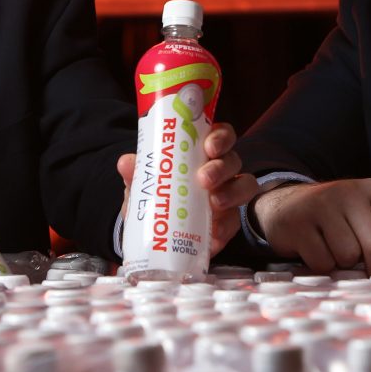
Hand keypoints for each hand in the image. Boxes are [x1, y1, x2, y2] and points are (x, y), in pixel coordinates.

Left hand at [116, 123, 257, 255]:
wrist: (152, 236)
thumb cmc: (153, 198)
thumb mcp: (142, 186)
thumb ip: (136, 174)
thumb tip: (125, 163)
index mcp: (200, 154)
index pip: (220, 136)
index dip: (220, 137)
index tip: (209, 146)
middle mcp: (220, 171)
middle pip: (233, 160)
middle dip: (221, 167)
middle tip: (204, 178)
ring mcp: (227, 196)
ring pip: (245, 186)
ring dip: (231, 192)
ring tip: (214, 203)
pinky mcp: (228, 223)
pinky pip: (235, 221)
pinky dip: (226, 226)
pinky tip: (214, 233)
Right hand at [250, 178, 370, 276]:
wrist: (282, 203)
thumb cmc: (331, 218)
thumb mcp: (360, 215)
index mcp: (370, 190)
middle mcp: (347, 192)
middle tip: (369, 279)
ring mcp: (320, 205)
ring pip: (348, 255)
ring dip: (343, 265)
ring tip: (332, 251)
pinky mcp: (297, 223)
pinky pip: (322, 261)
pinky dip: (321, 266)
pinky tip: (313, 250)